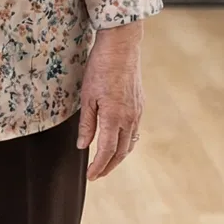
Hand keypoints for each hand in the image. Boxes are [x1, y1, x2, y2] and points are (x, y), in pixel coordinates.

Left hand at [78, 21, 143, 180]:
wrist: (121, 47)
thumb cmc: (101, 68)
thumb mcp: (87, 96)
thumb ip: (86, 124)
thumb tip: (83, 145)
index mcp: (114, 117)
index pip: (106, 151)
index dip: (98, 166)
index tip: (91, 176)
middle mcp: (129, 118)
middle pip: (120, 152)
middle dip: (108, 166)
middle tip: (97, 174)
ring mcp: (137, 113)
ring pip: (130, 144)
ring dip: (118, 156)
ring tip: (106, 163)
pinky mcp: (140, 106)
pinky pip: (135, 132)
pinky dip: (126, 143)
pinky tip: (119, 142)